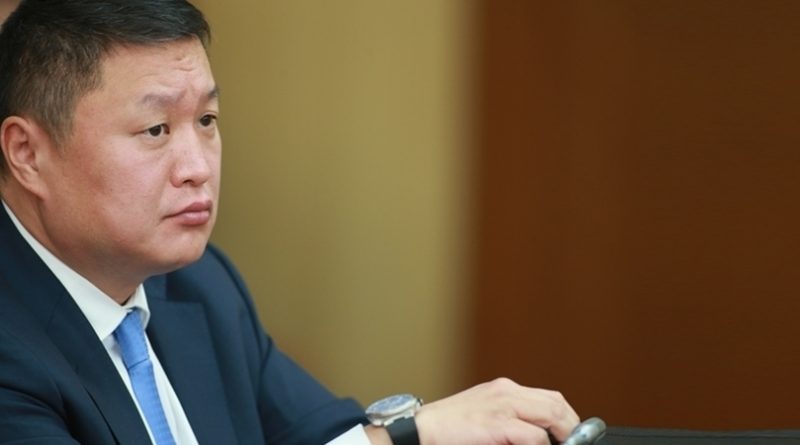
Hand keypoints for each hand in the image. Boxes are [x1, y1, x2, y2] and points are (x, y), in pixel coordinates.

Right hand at [414, 377, 579, 444]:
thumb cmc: (447, 429)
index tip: (571, 435)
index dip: (566, 416)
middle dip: (571, 425)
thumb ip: (508, 420)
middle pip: (555, 402)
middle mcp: (506, 392)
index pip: (548, 397)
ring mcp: (502, 406)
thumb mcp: (483, 416)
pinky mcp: (497, 424)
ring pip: (551, 413)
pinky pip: (534, 435)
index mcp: (503, 389)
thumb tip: (535, 436)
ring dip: (564, 434)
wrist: (420, 430)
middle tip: (574, 443)